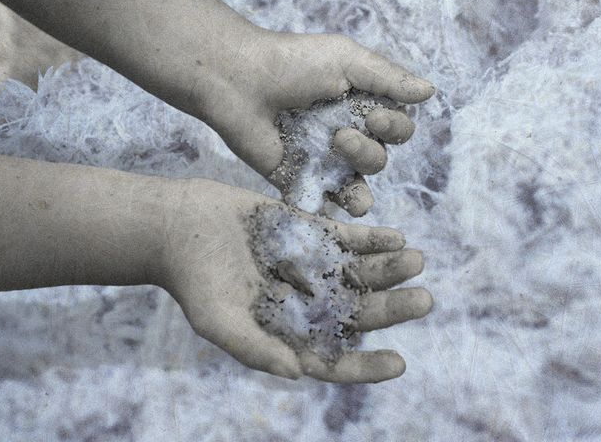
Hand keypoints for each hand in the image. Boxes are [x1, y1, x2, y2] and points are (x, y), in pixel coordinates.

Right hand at [158, 178, 432, 382]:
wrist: (177, 226)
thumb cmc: (192, 281)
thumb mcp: (217, 322)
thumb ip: (255, 349)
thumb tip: (298, 374)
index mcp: (285, 335)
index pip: (333, 359)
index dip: (366, 365)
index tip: (398, 363)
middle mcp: (303, 305)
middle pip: (356, 313)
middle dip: (391, 309)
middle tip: (423, 301)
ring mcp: (307, 267)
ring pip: (358, 274)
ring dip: (388, 270)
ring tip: (417, 261)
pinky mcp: (306, 232)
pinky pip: (347, 238)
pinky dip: (372, 239)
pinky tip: (397, 238)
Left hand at [197, 29, 434, 216]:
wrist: (239, 81)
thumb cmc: (291, 62)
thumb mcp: (345, 58)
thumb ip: (387, 78)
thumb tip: (430, 92)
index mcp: (361, 105)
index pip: (398, 127)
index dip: (394, 127)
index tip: (373, 115)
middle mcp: (346, 134)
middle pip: (382, 157)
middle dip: (370, 149)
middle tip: (342, 134)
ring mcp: (323, 160)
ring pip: (361, 182)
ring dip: (359, 173)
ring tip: (337, 151)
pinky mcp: (300, 180)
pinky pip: (329, 201)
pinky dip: (340, 205)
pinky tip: (345, 202)